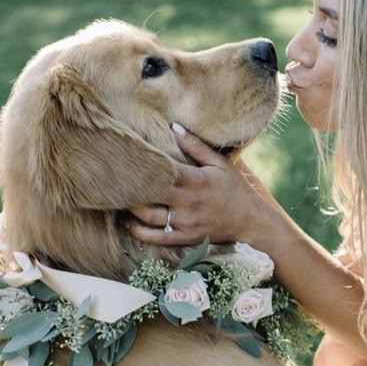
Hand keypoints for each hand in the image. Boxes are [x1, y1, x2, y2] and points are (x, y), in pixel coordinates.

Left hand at [128, 125, 273, 246]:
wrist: (251, 222)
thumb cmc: (236, 189)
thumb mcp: (220, 164)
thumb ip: (196, 146)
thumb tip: (174, 127)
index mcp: (195, 180)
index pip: (161, 169)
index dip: (142, 163)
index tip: (126, 157)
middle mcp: (187, 202)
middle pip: (149, 193)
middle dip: (131, 186)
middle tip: (115, 178)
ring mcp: (185, 222)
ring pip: (149, 216)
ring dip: (132, 208)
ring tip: (120, 198)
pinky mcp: (186, 237)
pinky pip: (158, 238)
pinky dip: (141, 232)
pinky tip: (130, 224)